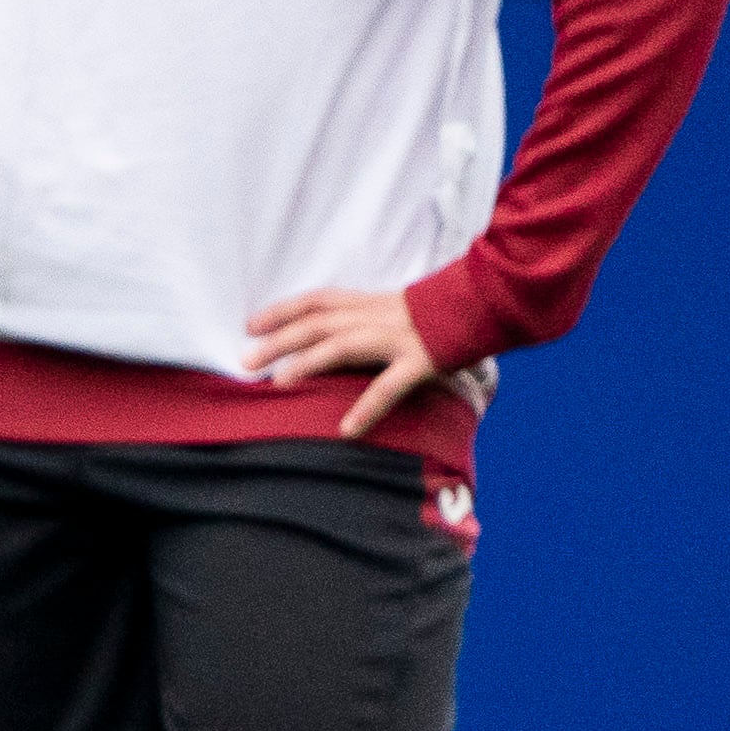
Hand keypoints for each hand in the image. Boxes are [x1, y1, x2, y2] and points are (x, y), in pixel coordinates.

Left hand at [244, 286, 446, 438]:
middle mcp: (375, 316)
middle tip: (245, 360)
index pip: (315, 301)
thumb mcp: (395, 309)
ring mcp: (397, 338)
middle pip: (316, 324)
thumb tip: (333, 335)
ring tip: (279, 383)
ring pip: (341, 347)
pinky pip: (389, 387)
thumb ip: (366, 319)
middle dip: (278, 340)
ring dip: (307, 364)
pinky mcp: (421, 362)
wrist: (484, 306)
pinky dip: (366, 407)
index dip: (280, 311)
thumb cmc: (438, 315)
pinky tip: (347, 429)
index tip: (249, 325)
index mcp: (368, 303)